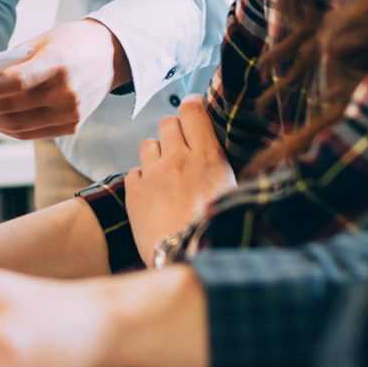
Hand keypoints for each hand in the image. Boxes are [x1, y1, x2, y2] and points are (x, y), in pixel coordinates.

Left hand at [0, 18, 125, 140]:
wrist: (112, 54)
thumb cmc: (70, 42)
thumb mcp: (41, 42)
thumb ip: (12, 63)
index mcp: (59, 65)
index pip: (16, 83)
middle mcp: (67, 93)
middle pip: (11, 109)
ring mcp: (71, 114)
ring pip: (17, 126)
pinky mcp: (72, 126)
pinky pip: (31, 133)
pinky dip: (6, 128)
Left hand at [123, 98, 237, 264]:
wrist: (187, 259)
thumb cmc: (218, 231)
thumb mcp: (234, 195)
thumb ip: (222, 168)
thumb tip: (220, 156)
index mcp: (208, 157)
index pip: (193, 112)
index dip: (191, 107)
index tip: (192, 110)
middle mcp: (178, 159)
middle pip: (167, 123)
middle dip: (173, 132)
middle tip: (180, 150)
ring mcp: (153, 173)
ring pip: (148, 144)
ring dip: (155, 154)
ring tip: (165, 175)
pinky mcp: (134, 191)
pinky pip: (134, 171)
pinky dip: (141, 180)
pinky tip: (152, 196)